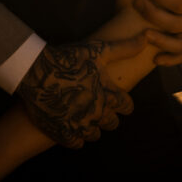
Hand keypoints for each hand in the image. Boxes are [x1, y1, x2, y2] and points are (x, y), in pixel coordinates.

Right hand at [17, 32, 149, 148]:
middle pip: (112, 123)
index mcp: (108, 94)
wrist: (35, 71)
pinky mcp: (64, 134)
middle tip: (95, 104)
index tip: (115, 98)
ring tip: (81, 113)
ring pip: (95, 134)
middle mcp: (98, 112)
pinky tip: (69, 122)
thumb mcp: (98, 50)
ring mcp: (80, 125)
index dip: (122, 102)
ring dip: (92, 126)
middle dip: (107, 114)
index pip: (127, 106)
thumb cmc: (67, 58)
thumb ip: (124, 48)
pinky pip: (77, 143)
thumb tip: (146, 38)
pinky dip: (75, 135)